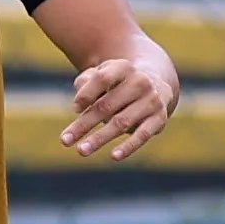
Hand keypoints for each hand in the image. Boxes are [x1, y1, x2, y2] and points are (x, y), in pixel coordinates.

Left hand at [62, 55, 176, 160]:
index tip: (74, 108)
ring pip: (121, 122)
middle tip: (65, 141)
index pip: (102, 79)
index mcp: (123, 67)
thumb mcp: (100, 75)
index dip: (86, 94)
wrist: (154, 83)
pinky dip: (129, 146)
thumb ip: (85, 83)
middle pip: (106, 105)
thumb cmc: (115, 83)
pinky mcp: (160, 117)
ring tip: (81, 150)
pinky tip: (114, 156)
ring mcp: (152, 100)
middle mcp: (140, 81)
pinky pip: (143, 134)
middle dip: (84, 124)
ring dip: (100, 138)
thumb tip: (78, 106)